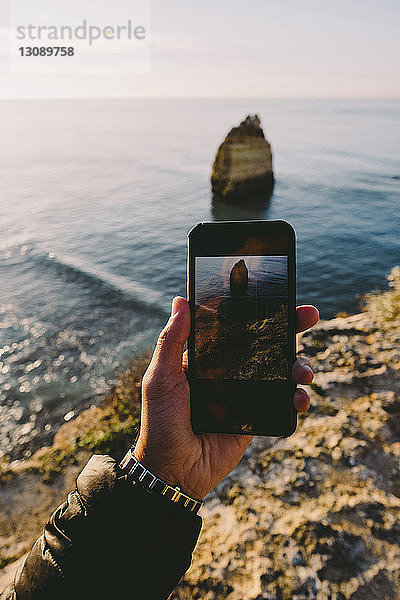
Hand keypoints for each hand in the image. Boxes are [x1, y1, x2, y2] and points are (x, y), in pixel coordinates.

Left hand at [134, 297, 318, 499]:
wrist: (175, 470)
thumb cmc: (161, 421)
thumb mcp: (161, 377)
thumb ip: (171, 340)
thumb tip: (180, 300)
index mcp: (207, 357)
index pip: (235, 326)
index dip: (256, 310)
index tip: (277, 295)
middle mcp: (229, 371)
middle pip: (264, 342)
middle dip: (290, 327)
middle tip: (309, 315)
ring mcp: (245, 393)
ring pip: (280, 370)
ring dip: (299, 365)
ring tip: (303, 373)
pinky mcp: (257, 416)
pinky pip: (283, 402)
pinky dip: (297, 398)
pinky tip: (299, 399)